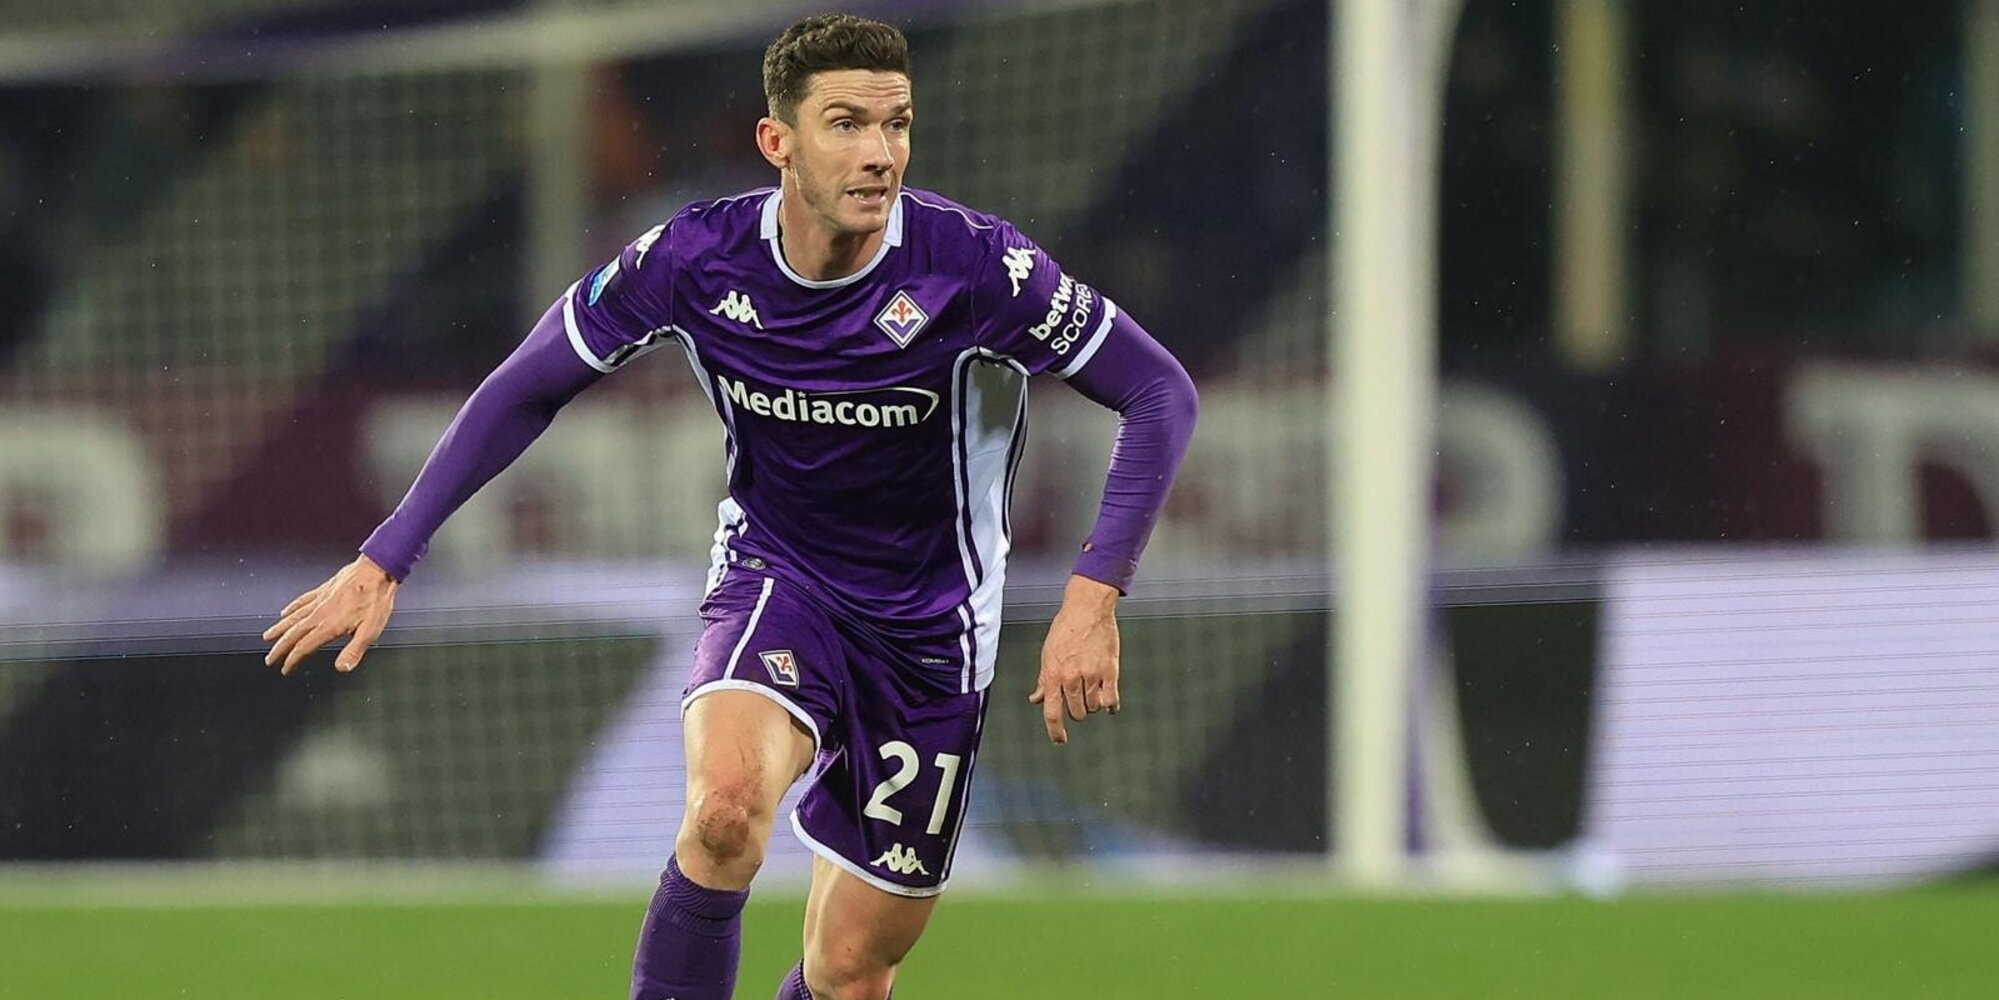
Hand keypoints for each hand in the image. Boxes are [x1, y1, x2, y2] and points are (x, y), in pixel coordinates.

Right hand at [262, 555, 399, 675]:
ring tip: (268, 637)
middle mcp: (319, 613)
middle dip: (280, 648)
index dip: (293, 660)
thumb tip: (342, 669)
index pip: (304, 647)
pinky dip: (292, 608)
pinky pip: (302, 600)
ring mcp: (320, 600)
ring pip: (294, 617)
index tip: (285, 669)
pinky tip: (285, 612)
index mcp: (329, 625)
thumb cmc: (376, 600)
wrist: (377, 570)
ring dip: (280, 629)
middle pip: (293, 633)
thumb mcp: (371, 630)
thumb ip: (354, 650)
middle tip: (270, 659)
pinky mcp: (324, 590)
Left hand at [1029, 575, 1120, 745]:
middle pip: (1077, 712)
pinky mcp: (1111, 670)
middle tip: (1077, 700)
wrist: (1088, 609)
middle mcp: (1073, 677)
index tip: (1059, 740)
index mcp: (1054, 674)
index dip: (1055, 731)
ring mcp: (1093, 675)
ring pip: (1094, 707)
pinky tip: (1109, 704)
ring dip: (1092, 705)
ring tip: (1091, 691)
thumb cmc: (1066, 628)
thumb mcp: (1047, 654)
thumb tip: (1036, 699)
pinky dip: (1111, 706)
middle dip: (1077, 711)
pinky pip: (1112, 699)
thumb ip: (1044, 680)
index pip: (1053, 711)